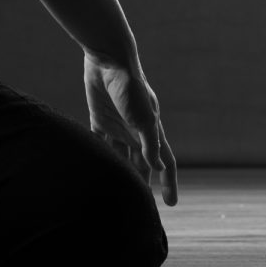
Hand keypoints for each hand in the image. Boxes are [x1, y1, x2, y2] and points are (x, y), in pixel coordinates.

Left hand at [84, 53, 178, 205]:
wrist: (108, 61)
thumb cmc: (131, 87)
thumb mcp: (144, 117)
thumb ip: (150, 143)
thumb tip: (158, 169)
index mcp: (152, 131)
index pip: (165, 162)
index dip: (169, 182)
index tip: (170, 204)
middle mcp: (135, 131)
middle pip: (140, 163)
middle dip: (142, 183)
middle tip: (138, 205)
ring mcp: (117, 125)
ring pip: (120, 155)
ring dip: (120, 171)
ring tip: (115, 191)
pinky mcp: (99, 117)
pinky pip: (99, 141)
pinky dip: (99, 154)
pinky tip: (95, 167)